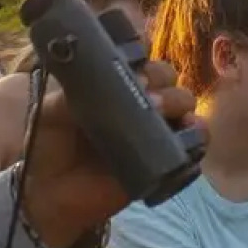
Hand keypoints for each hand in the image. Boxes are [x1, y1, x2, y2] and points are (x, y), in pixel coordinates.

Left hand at [19, 58, 202, 247]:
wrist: (50, 193)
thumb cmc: (50, 146)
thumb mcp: (51, 112)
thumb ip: (75, 93)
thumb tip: (116, 84)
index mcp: (112, 83)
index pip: (138, 57)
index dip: (142, 54)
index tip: (133, 60)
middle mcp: (137, 101)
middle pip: (166, 76)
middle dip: (160, 77)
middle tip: (143, 91)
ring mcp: (153, 129)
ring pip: (183, 103)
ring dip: (178, 102)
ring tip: (158, 112)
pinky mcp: (164, 159)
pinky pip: (194, 143)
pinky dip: (197, 134)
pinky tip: (187, 132)